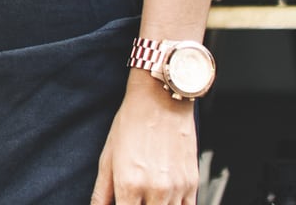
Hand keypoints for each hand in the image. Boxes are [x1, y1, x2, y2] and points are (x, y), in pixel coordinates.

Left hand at [90, 76, 197, 204]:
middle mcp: (156, 190)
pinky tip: (164, 200)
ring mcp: (177, 188)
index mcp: (129, 184)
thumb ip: (102, 191)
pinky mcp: (193, 184)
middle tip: (134, 198)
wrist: (161, 101)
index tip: (120, 204)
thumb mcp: (107, 157)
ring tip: (147, 197)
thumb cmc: (131, 124)